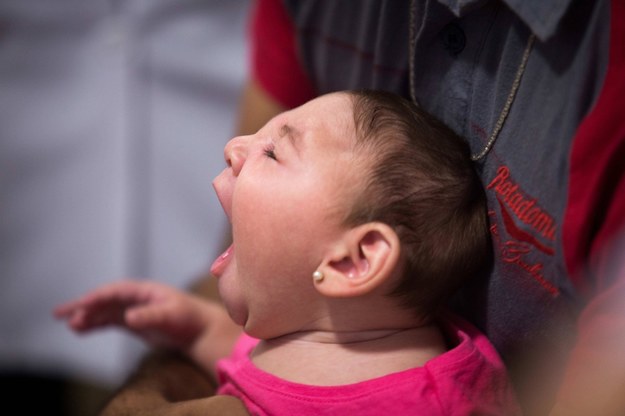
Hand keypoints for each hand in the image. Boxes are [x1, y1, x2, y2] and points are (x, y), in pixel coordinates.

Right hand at [54, 280, 219, 349]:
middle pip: (105, 299)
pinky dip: (95, 324)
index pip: (115, 291)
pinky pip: (109, 321)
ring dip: (86, 316)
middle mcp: (136, 297)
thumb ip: (150, 316)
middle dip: (84, 305)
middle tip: (60, 313)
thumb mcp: (171, 316)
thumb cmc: (189, 318)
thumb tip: (128, 318)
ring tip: (68, 323)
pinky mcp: (133, 321)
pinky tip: (80, 329)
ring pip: (104, 311)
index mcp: (145, 290)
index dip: (97, 297)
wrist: (200, 329)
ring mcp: (133, 309)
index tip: (81, 305)